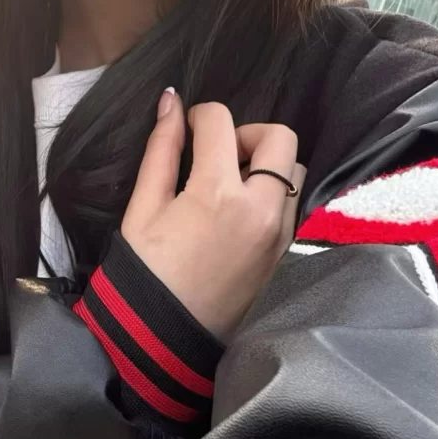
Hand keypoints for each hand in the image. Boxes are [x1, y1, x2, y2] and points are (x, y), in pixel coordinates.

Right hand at [121, 92, 305, 341]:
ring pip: (294, 171)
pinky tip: (236, 210)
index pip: (221, 122)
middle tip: (217, 152)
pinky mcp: (284, 253)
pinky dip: (271, 194)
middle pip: (281, 137)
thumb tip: (170, 102)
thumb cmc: (145, 272)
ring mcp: (279, 234)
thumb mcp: (143, 206)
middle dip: (247, 133)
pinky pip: (291, 204)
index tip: (187, 128)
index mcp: (218, 193)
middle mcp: (261, 209)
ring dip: (266, 163)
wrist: (164, 336)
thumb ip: (160, 149)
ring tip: (228, 183)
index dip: (200, 115)